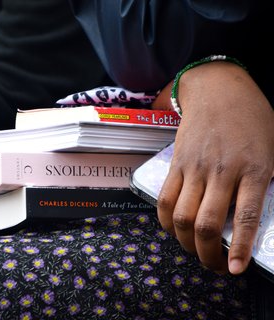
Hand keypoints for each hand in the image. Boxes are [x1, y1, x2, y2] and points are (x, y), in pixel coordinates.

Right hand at [153, 61, 273, 273]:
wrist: (217, 90)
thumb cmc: (251, 118)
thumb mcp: (273, 148)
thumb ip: (266, 183)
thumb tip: (255, 218)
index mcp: (254, 169)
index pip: (245, 217)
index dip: (239, 248)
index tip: (235, 270)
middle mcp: (221, 172)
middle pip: (205, 224)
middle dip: (207, 255)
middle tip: (216, 265)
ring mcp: (194, 168)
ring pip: (182, 217)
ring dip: (186, 243)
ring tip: (195, 251)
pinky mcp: (176, 164)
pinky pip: (165, 199)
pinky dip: (166, 222)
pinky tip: (175, 230)